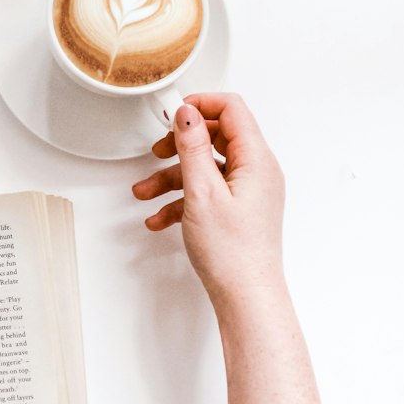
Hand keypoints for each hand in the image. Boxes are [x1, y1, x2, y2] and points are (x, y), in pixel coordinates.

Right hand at [132, 93, 285, 307]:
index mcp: (256, 160)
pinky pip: (207, 193)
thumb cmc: (233, 253)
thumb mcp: (202, 192)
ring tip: (145, 192)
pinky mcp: (239, 211)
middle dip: (180, 144)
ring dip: (172, 177)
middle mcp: (257, 172)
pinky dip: (182, 200)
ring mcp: (249, 192)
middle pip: (215, 137)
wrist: (247, 297)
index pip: (232, 110)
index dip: (200, 105)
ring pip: (205, 168)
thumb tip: (186, 113)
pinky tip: (160, 218)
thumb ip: (192, 147)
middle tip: (157, 150)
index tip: (172, 113)